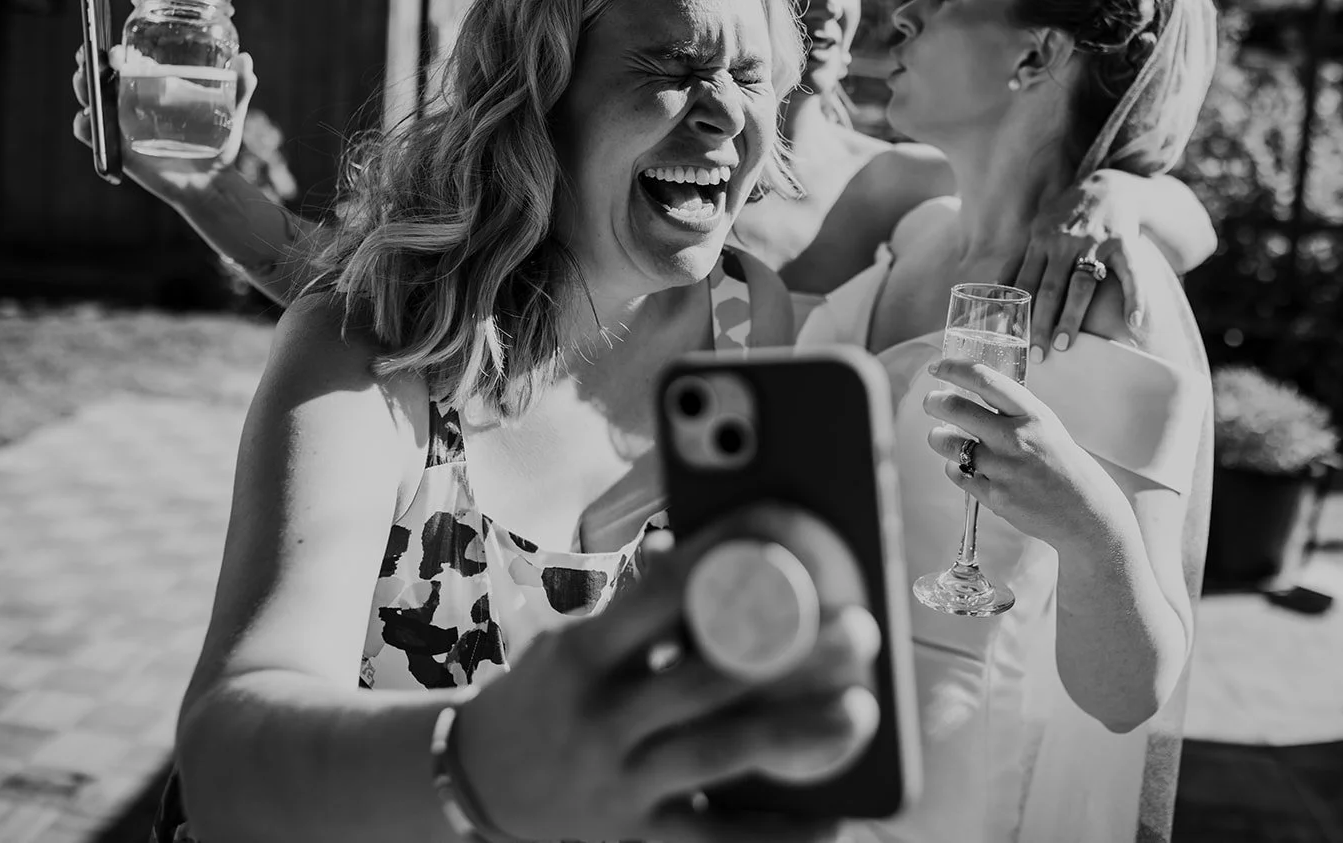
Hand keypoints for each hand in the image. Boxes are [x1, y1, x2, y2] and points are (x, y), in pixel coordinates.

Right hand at [72, 44, 257, 203]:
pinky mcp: (118, 149)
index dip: (113, 51)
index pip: (125, 62)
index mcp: (153, 89)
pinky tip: (88, 119)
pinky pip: (91, 135)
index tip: (116, 49)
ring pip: (90, 100)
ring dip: (82, 86)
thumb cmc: (218, 145)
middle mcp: (132, 103)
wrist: (212, 183)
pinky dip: (84, 126)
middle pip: (100, 76)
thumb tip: (247, 60)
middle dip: (88, 62)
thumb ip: (241, 87)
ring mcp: (122, 125)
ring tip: (87, 80)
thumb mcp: (232, 113)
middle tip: (91, 57)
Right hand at [456, 508, 880, 842]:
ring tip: (861, 712)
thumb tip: (703, 552)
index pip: (660, 594)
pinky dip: (778, 833)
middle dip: (789, 653)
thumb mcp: (571, 645)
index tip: (785, 530)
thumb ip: (636, 612)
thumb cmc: (543, 698)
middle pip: (705, 678)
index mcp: (585, 654)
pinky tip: (833, 822)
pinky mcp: (637, 837)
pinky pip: (717, 840)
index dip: (725, 558)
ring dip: (798, 733)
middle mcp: (601, 717)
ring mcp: (619, 782)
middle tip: (859, 628)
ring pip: (719, 752)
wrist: (480, 786)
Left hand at [923, 358, 1122, 550]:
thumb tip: (974, 395)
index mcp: (1032, 414)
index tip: (937, 367)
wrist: (1086, 513)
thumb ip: (1014, 413)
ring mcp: (1004, 469)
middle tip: (930, 402)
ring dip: (938, 437)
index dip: (954, 369)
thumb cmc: (1064, 465)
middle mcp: (1016, 438)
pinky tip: (960, 465)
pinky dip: (954, 468)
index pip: (985, 380)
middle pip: (957, 409)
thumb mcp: (1047, 427)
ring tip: (939, 436)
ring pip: (949, 444)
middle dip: (935, 402)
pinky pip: (959, 474)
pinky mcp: (996, 496)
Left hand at [1014, 171, 1145, 360]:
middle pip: (1051, 288)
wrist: (1107, 186)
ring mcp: (1096, 243)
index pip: (1026, 282)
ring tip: (1066, 346)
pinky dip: (1135, 297)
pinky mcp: (1124, 243)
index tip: (1015, 340)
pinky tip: (1133, 321)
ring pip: (1082, 284)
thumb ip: (1020, 260)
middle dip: (1042, 322)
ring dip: (1073, 316)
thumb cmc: (1066, 215)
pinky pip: (1131, 274)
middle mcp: (1065, 242)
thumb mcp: (1038, 230)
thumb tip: (995, 291)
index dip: (1020, 311)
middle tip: (1038, 354)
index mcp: (1041, 241)